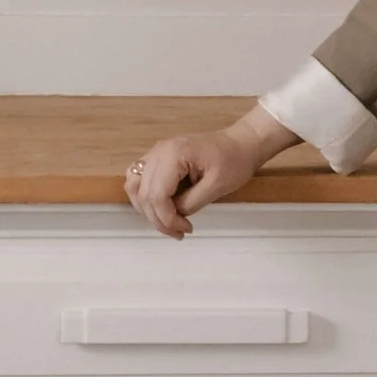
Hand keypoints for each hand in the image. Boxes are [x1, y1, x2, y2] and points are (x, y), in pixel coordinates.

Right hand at [124, 112, 279, 238]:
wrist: (241, 143)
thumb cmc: (234, 161)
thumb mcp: (217, 186)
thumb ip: (191, 202)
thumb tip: (174, 215)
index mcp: (173, 154)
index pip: (157, 194)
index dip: (167, 218)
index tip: (185, 230)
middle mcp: (158, 151)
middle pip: (143, 193)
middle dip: (158, 219)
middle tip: (179, 233)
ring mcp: (155, 153)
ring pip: (135, 187)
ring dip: (147, 210)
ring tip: (169, 224)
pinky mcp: (157, 158)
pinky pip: (139, 180)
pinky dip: (145, 198)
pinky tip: (162, 210)